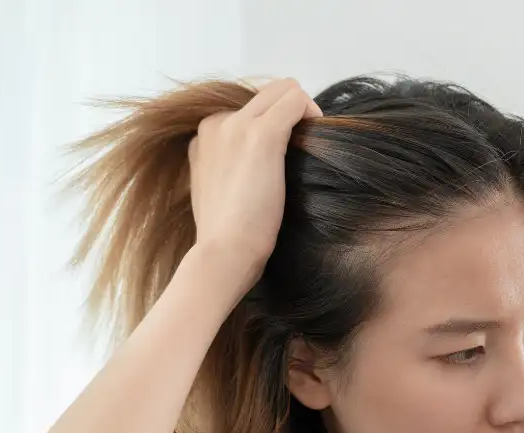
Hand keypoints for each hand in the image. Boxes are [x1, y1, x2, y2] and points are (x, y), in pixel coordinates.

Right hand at [188, 77, 321, 290]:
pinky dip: (312, 112)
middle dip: (292, 111)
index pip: (248, 109)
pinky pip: (295, 99)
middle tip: (307, 142)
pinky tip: (319, 134)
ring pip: (284, 89)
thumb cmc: (229, 237)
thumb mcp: (224, 193)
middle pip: (267, 92)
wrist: (223, 252)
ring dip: (304, 110)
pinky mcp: (260, 135)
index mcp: (205, 137)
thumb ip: (235, 170)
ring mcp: (235, 126)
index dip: (274, 124)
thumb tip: (264, 166)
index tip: (288, 151)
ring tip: (312, 142)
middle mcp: (216, 123)